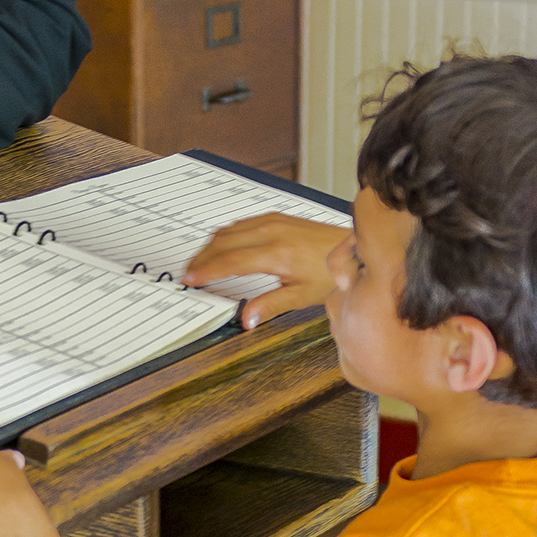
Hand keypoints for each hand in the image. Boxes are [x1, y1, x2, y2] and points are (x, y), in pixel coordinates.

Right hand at [183, 211, 345, 328]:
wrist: (348, 246)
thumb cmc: (329, 271)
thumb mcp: (302, 296)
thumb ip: (271, 305)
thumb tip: (247, 319)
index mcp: (276, 254)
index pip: (229, 262)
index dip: (206, 271)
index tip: (190, 279)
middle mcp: (271, 233)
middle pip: (222, 243)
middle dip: (201, 258)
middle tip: (188, 274)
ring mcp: (272, 221)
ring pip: (228, 230)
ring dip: (210, 246)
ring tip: (199, 263)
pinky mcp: (274, 217)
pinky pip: (240, 224)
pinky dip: (224, 236)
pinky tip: (220, 247)